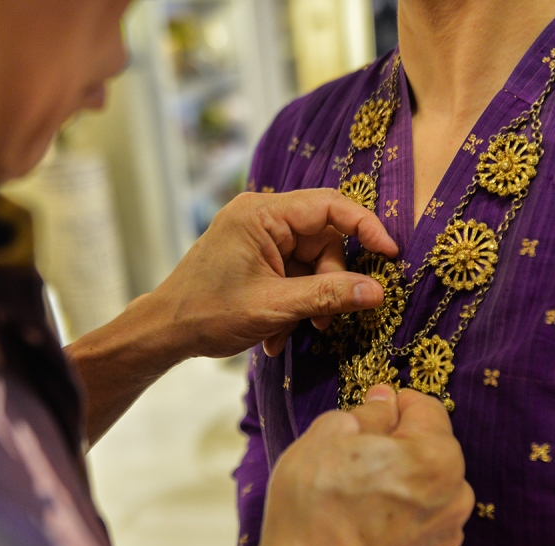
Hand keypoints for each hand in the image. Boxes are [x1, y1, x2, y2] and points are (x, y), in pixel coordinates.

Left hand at [156, 189, 397, 358]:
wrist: (164, 331)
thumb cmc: (207, 313)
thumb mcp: (273, 307)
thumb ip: (327, 296)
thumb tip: (376, 292)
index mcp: (261, 214)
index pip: (329, 205)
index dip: (366, 226)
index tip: (390, 254)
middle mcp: (262, 218)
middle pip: (324, 240)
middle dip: (330, 282)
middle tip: (324, 320)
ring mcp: (259, 238)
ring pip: (312, 263)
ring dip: (310, 301)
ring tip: (291, 331)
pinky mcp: (258, 258)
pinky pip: (294, 275)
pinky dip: (293, 304)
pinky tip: (276, 332)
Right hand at [253, 387, 473, 545]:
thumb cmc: (316, 502)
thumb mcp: (330, 433)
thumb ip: (369, 410)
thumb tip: (385, 401)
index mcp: (438, 455)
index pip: (425, 407)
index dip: (392, 404)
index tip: (366, 412)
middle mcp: (456, 493)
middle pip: (429, 446)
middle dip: (398, 443)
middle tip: (354, 456)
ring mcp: (447, 530)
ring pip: (427, 482)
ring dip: (402, 478)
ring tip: (359, 491)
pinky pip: (422, 516)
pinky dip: (402, 511)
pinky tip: (367, 517)